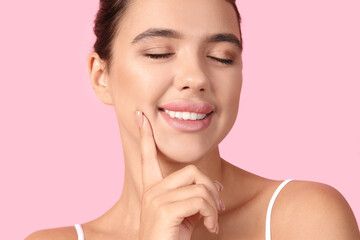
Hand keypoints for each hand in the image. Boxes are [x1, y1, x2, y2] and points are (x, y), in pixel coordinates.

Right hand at [136, 111, 223, 239]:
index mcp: (153, 190)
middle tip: (217, 207)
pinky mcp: (165, 209)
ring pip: (199, 185)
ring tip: (213, 221)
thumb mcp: (186, 216)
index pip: (147, 157)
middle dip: (210, 188)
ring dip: (213, 204)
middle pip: (191, 171)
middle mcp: (151, 191)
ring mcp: (156, 199)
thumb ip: (195, 196)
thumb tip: (216, 187)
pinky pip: (199, 199)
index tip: (140, 116)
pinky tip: (211, 227)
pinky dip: (212, 213)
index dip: (145, 136)